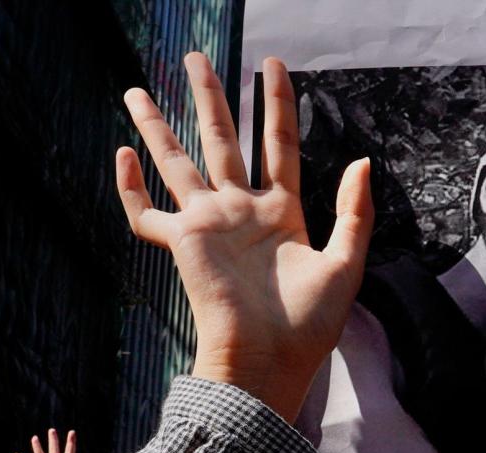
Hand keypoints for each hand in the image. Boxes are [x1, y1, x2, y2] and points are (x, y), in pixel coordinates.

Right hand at [116, 53, 373, 421]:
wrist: (270, 361)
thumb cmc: (310, 324)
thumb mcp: (346, 264)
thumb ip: (356, 211)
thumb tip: (363, 160)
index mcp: (283, 214)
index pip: (279, 144)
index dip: (278, 104)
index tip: (273, 65)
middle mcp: (242, 212)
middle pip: (224, 140)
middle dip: (211, 99)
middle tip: (196, 58)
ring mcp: (210, 225)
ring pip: (179, 163)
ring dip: (159, 126)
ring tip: (140, 88)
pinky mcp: (183, 244)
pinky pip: (147, 213)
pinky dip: (131, 188)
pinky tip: (121, 155)